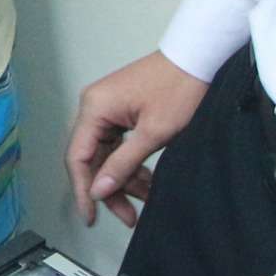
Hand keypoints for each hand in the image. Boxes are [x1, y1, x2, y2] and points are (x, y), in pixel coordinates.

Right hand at [66, 51, 209, 226]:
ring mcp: (106, 108)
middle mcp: (93, 106)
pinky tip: (146, 181)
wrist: (198, 58)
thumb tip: (98, 191)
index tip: (91, 217)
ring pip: (106, 154)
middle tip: (127, 216)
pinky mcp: (120, 110)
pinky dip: (130, 163)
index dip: (83, 190)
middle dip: (110, 189)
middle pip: (91, 158)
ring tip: (145, 199)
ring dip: (123, 178)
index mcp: (94, 107)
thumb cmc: (180, 88)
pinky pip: (117, 144)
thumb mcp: (153, 133)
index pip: (77, 157)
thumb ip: (123, 164)